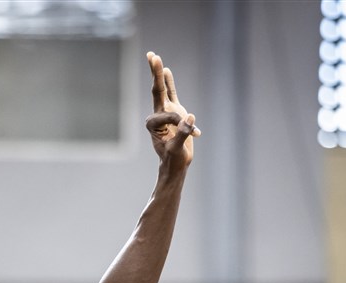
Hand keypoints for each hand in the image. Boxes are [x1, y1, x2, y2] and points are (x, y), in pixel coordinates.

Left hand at [146, 52, 199, 169]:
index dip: (182, 123)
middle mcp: (156, 115)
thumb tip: (190, 118)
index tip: (193, 133)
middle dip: (154, 73)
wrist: (175, 164)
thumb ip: (182, 134)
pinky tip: (165, 70)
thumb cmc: (173, 159)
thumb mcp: (177, 149)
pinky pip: (170, 93)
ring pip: (162, 89)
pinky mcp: (173, 112)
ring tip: (154, 57)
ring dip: (158, 73)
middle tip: (151, 55)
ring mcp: (164, 112)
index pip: (169, 115)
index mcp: (153, 125)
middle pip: (156, 90)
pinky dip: (168, 82)